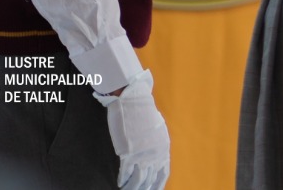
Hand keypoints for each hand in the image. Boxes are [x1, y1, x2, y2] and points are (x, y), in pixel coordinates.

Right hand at [95, 69, 170, 189]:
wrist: (134, 101)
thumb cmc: (144, 113)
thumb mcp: (157, 129)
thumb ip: (156, 144)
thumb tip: (155, 153)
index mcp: (163, 148)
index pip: (163, 174)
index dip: (157, 186)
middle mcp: (155, 154)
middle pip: (150, 180)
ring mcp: (142, 154)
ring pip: (138, 180)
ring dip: (131, 188)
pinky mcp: (128, 152)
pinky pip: (126, 172)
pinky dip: (122, 180)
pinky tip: (119, 183)